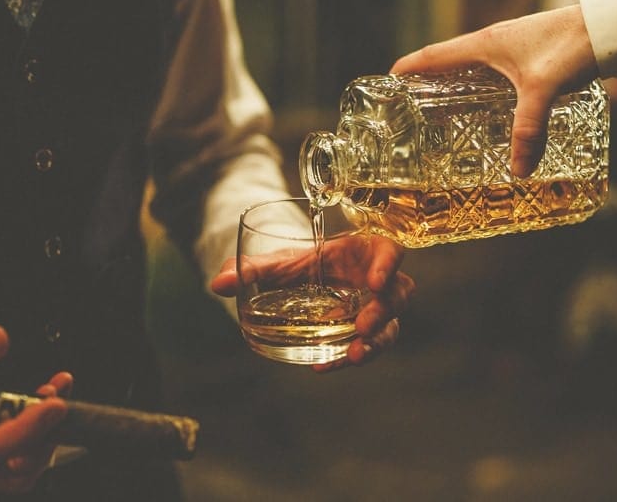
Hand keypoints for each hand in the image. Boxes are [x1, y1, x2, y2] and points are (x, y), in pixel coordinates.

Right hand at [0, 326, 69, 492]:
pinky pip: (14, 451)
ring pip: (18, 467)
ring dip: (44, 434)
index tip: (52, 405)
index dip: (23, 432)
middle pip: (10, 474)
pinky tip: (42, 394)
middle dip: (42, 439)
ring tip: (53, 392)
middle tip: (55, 399)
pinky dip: (36, 428)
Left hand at [211, 235, 413, 371]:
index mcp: (363, 252)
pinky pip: (367, 346)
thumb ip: (252, 270)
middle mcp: (377, 281)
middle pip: (398, 294)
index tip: (374, 283)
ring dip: (375, 342)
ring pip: (391, 326)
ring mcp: (374, 308)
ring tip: (352, 356)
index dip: (388, 265)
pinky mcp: (366, 332)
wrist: (301, 281)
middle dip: (383, 313)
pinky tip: (322, 364)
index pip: (390, 251)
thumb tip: (217, 284)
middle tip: (361, 327)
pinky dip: (344, 357)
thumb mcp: (278, 264)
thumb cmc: (300, 265)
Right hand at [391, 5, 598, 176]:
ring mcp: (512, 49)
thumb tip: (518, 171)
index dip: (407, 70)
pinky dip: (482, 92)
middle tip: (411, 111)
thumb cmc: (574, 46)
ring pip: (471, 71)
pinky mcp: (530, 57)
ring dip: (455, 89)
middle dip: (426, 85)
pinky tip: (490, 113)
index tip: (386, 85)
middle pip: (447, 64)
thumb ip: (529, 129)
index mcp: (484, 44)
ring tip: (444, 117)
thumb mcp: (545, 90)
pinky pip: (494, 76)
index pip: (432, 56)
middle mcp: (493, 43)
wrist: (611, 29)